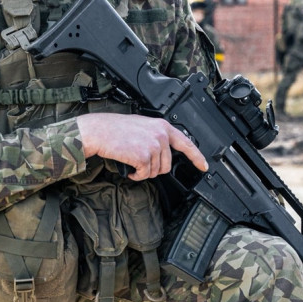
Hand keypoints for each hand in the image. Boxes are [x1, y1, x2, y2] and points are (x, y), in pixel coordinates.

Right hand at [77, 112, 208, 180]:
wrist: (98, 131)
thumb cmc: (115, 129)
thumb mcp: (142, 126)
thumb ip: (157, 135)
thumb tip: (165, 151)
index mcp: (162, 126)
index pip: (186, 143)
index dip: (197, 157)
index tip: (204, 166)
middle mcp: (161, 135)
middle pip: (167, 165)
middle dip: (154, 168)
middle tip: (140, 161)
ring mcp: (153, 146)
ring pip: (156, 171)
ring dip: (143, 171)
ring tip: (132, 160)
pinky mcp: (144, 156)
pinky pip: (145, 175)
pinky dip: (136, 175)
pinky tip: (129, 167)